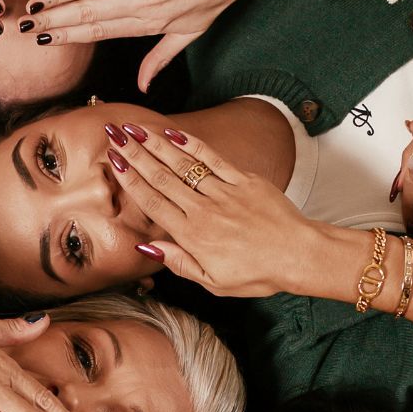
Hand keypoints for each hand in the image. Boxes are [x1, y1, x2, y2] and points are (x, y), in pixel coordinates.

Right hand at [25, 0, 296, 91]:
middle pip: (88, 13)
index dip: (69, 37)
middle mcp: (140, 2)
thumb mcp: (187, 36)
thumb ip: (158, 61)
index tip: (44, 41)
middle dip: (54, 20)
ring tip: (34, 4)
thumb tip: (141, 89)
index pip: (100, 32)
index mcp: (148, 24)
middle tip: (26, 26)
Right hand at [106, 123, 329, 296]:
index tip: (113, 161)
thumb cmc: (257, 274)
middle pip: (162, 177)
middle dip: (135, 154)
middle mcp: (204, 210)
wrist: (299, 255)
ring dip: (157, 144)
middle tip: (115, 135)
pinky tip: (175, 133)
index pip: (153, 202)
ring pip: (184, 164)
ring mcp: (225, 192)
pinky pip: (214, 159)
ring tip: (136, 129)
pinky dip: (193, 145)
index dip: (130, 180)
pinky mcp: (245, 181)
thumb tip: (147, 247)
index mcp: (192, 236)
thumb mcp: (213, 283)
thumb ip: (178, 263)